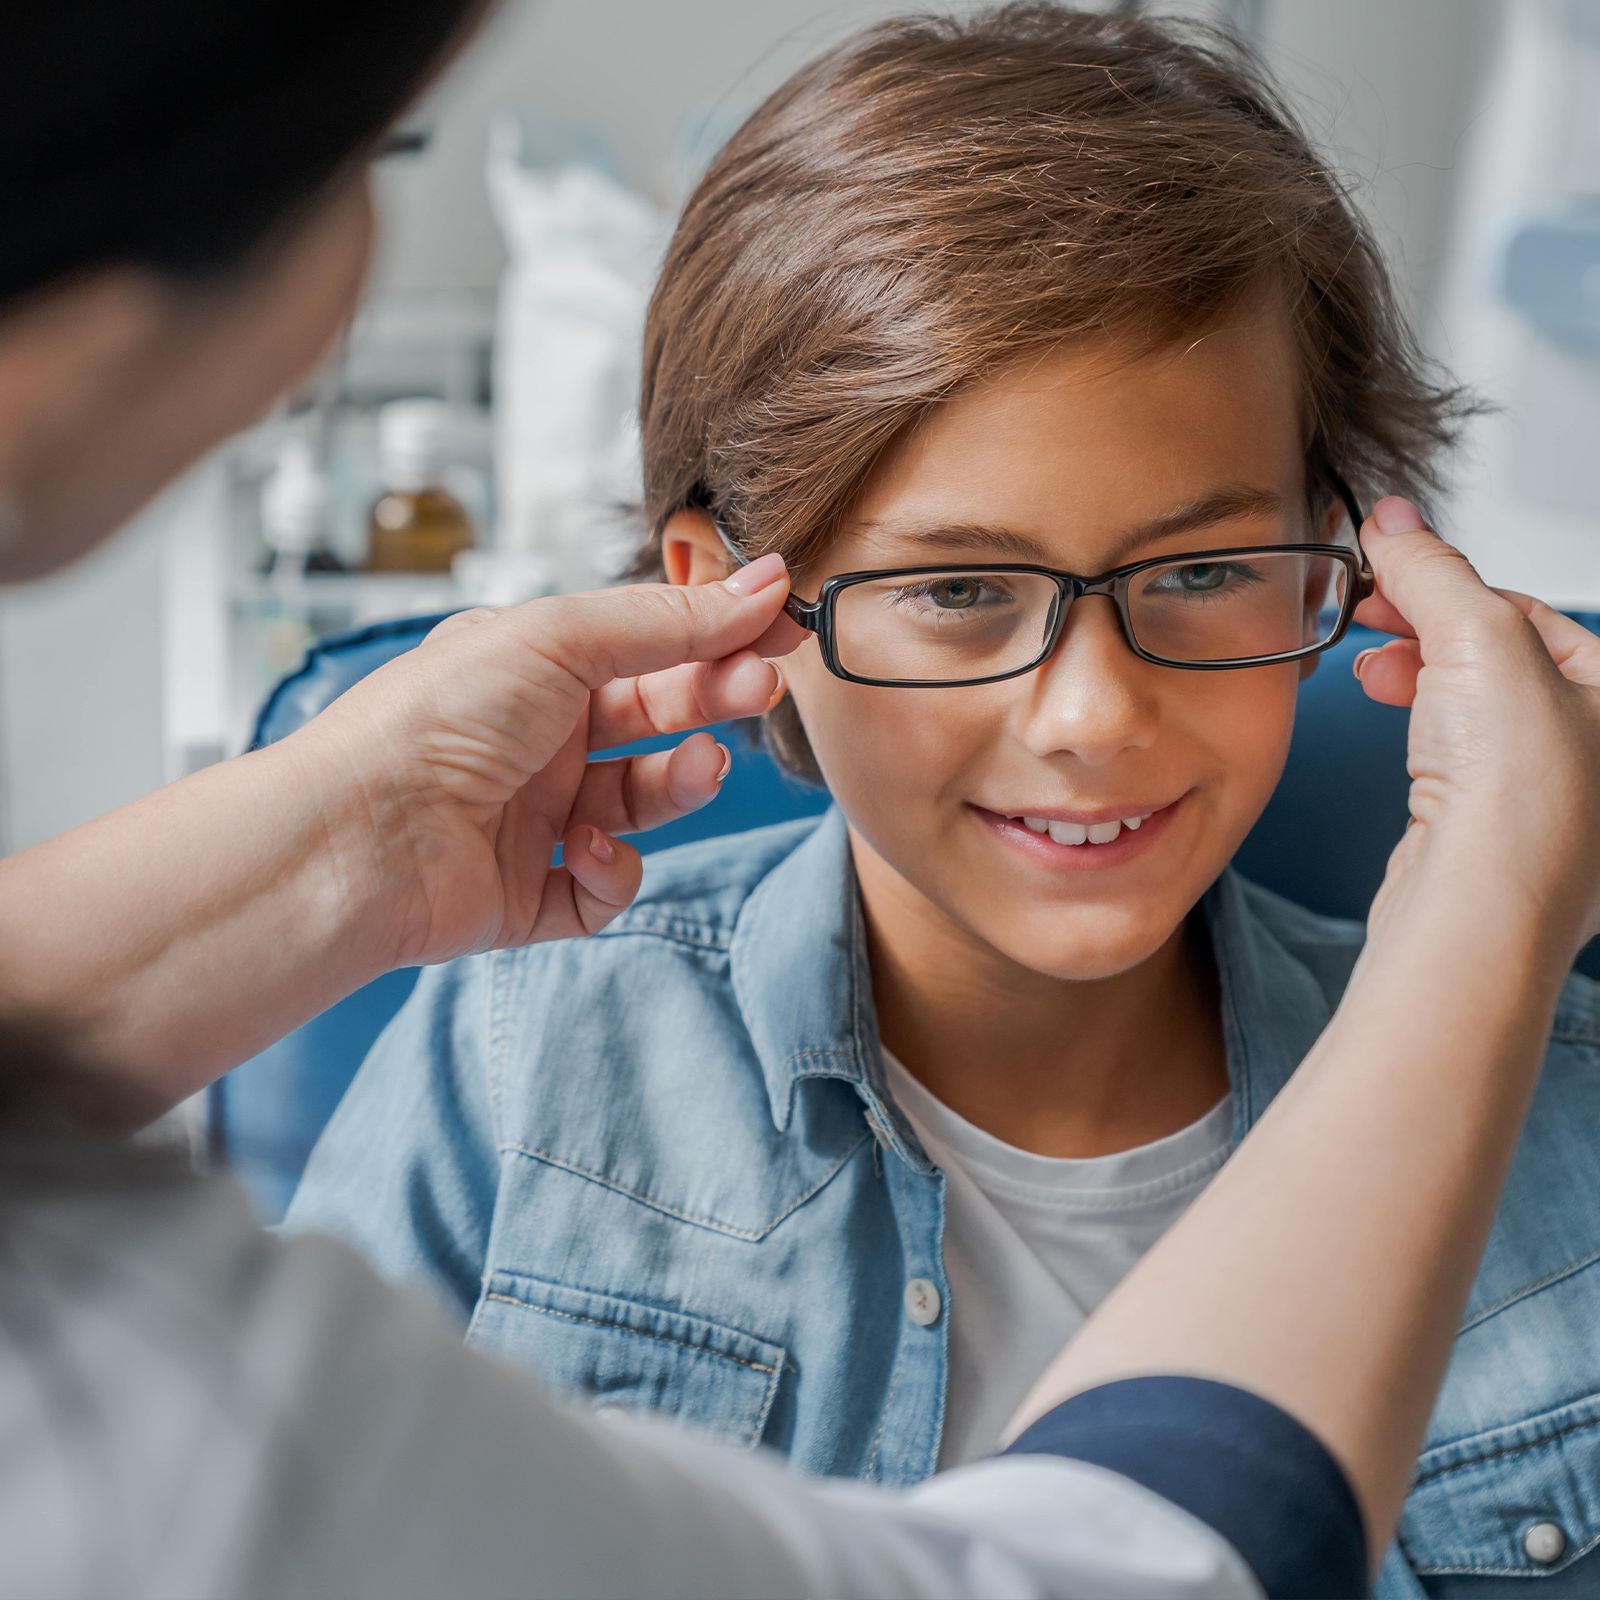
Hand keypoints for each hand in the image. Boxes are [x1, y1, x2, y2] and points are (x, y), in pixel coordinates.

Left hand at [289, 555, 803, 968]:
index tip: (780, 630)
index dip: (715, 636)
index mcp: (534, 667)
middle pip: (655, 717)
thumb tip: (758, 587)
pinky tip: (577, 847)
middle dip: (713, 701)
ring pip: (641, 802)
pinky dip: (607, 868)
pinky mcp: (531, 895)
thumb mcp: (561, 638)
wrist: (358, 838)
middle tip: (761, 690)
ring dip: (681, 782)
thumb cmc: (437, 719)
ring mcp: (534, 818)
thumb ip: (666, 620)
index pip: (647, 644)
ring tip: (700, 768)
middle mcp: (536, 739)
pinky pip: (603, 883)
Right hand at [1351, 497, 1599, 962]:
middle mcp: (1594, 750)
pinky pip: (1456, 762)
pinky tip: (1394, 733)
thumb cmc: (1517, 796)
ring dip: (1415, 680)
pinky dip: (1418, 736)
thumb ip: (1433, 572)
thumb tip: (1396, 521)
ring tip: (1371, 674)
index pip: (1527, 609)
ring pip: (1473, 712)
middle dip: (1425, 631)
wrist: (1479, 904)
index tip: (1386, 567)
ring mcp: (1547, 799)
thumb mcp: (1479, 637)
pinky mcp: (1494, 839)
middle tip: (1370, 616)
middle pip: (1498, 658)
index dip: (1449, 583)